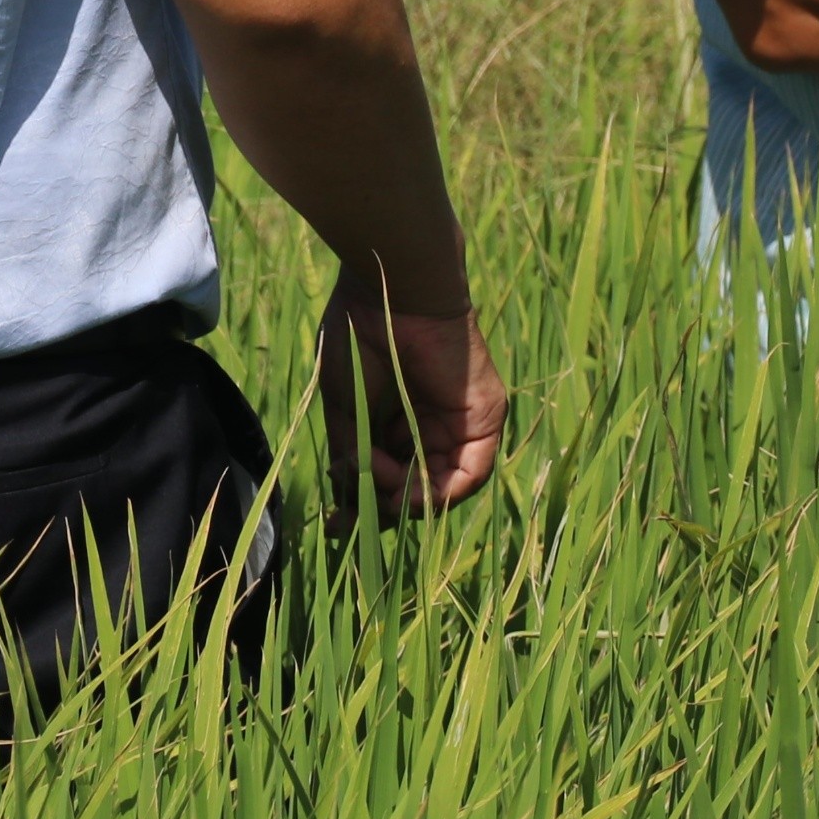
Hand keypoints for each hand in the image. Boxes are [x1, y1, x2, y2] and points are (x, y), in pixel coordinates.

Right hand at [315, 284, 506, 524]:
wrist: (390, 293)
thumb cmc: (360, 340)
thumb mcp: (346, 411)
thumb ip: (355, 459)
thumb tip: (360, 499)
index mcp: (394, 418)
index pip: (386, 475)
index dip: (363, 503)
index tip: (334, 525)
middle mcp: (428, 424)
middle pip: (413, 487)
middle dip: (383, 510)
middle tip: (350, 522)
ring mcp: (457, 423)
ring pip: (442, 486)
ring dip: (409, 503)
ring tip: (379, 491)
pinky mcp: (484, 418)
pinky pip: (472, 473)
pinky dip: (441, 492)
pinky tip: (409, 492)